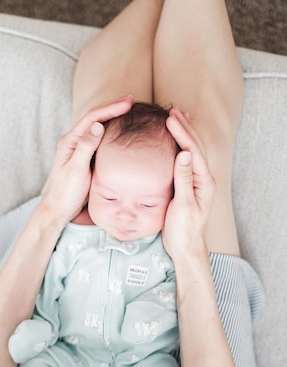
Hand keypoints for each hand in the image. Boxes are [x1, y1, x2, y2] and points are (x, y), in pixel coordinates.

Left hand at [42, 96, 133, 226]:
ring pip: (97, 128)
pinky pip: (98, 140)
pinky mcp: (84, 159)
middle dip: (112, 107)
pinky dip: (110, 132)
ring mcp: (79, 150)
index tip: (128, 102)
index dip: (110, 108)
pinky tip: (119, 132)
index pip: (92, 118)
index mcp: (70, 141)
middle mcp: (73, 142)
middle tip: (130, 100)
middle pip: (94, 118)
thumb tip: (98, 125)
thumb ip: (86, 147)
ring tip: (127, 110)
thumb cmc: (66, 193)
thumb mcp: (77, 170)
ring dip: (111, 117)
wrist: (58, 210)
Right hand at [162, 109, 215, 260]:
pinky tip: (174, 143)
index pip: (193, 151)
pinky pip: (185, 162)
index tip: (170, 120)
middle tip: (172, 113)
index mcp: (203, 182)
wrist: (185, 246)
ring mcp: (196, 182)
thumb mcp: (182, 205)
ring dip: (184, 135)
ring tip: (176, 120)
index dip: (182, 134)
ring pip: (191, 153)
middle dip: (184, 129)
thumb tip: (183, 154)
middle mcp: (203, 179)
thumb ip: (183, 179)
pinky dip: (180, 147)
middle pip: (195, 148)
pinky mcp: (188, 186)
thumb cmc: (183, 230)